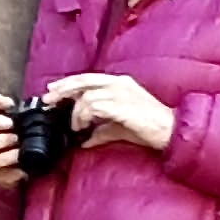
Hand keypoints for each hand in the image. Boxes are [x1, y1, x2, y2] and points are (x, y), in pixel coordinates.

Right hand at [0, 92, 25, 188]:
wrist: (24, 154)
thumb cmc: (14, 131)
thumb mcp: (11, 116)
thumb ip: (4, 105)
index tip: (9, 122)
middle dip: (0, 140)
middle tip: (17, 137)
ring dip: (9, 156)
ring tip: (23, 150)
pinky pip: (3, 177)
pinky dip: (15, 173)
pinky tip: (24, 167)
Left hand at [45, 73, 174, 152]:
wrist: (170, 130)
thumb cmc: (149, 128)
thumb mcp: (119, 128)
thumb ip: (101, 131)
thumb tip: (84, 141)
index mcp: (119, 83)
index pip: (88, 78)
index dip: (68, 83)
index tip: (52, 91)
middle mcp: (119, 84)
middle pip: (83, 80)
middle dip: (63, 90)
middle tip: (48, 100)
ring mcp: (121, 93)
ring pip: (87, 97)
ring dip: (77, 114)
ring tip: (76, 127)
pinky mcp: (122, 105)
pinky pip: (95, 107)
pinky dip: (85, 118)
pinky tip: (84, 128)